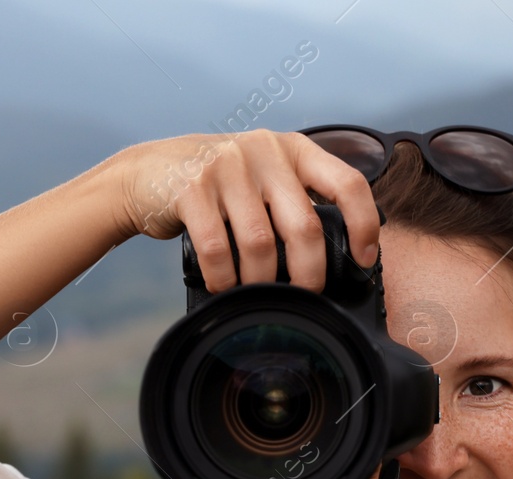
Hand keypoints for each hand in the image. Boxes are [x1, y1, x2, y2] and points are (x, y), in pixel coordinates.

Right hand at [108, 129, 380, 292]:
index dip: (364, 226)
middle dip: (308, 275)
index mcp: (294, 149)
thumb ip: (297, 200)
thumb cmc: (218, 185)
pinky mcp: (191, 188)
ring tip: (255, 294)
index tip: (364, 260)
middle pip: (304, 228)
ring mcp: (227, 166)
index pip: (348, 183)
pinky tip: (223, 286)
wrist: (148, 172)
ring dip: (260, 282)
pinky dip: (223, 279)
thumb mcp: (264, 175)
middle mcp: (265, 151)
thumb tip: (339, 258)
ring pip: (261, 245)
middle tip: (304, 296)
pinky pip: (218, 249)